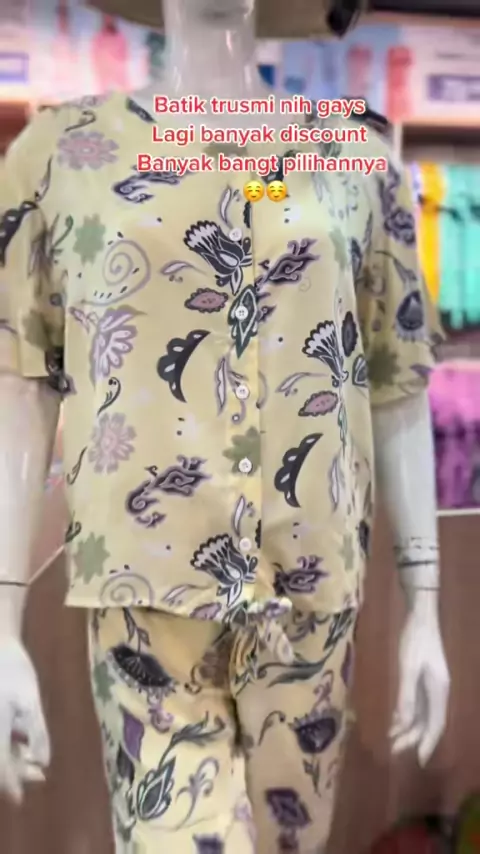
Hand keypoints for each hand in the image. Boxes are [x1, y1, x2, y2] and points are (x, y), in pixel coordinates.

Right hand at [0, 637, 49, 802]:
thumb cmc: (13, 669)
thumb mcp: (30, 700)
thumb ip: (37, 732)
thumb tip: (43, 761)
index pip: (0, 766)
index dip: (11, 782)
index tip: (21, 797)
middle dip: (14, 770)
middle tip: (38, 774)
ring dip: (10, 758)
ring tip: (32, 760)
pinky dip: (6, 744)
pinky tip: (20, 742)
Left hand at [389, 593, 449, 765]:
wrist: (421, 617)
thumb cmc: (415, 641)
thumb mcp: (408, 668)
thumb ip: (407, 695)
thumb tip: (405, 722)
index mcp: (439, 691)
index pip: (435, 724)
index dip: (427, 743)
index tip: (418, 760)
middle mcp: (438, 691)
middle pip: (429, 722)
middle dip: (413, 738)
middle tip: (394, 751)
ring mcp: (432, 685)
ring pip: (423, 714)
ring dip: (408, 727)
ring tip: (392, 739)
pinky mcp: (424, 679)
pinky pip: (418, 704)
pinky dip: (407, 714)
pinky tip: (395, 721)